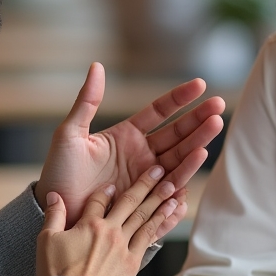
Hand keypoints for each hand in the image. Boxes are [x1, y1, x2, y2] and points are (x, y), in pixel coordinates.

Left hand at [35, 62, 224, 227]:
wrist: (56, 210)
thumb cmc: (59, 172)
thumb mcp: (70, 133)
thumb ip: (87, 101)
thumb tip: (97, 65)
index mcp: (126, 135)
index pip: (160, 111)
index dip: (180, 98)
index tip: (201, 85)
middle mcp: (141, 154)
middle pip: (177, 134)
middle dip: (199, 120)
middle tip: (219, 106)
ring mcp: (146, 178)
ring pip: (178, 159)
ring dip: (196, 144)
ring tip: (213, 129)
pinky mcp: (146, 201)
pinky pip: (170, 190)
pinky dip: (185, 177)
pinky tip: (199, 163)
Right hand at [36, 165, 183, 275]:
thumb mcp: (46, 241)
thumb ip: (53, 215)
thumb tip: (53, 194)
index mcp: (88, 224)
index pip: (99, 199)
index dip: (105, 191)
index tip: (112, 186)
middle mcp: (110, 232)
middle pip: (129, 202)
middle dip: (145, 183)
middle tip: (159, 169)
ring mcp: (123, 247)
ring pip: (144, 218)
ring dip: (159, 200)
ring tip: (173, 188)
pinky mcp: (132, 264)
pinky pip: (149, 238)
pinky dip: (161, 223)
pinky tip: (169, 215)